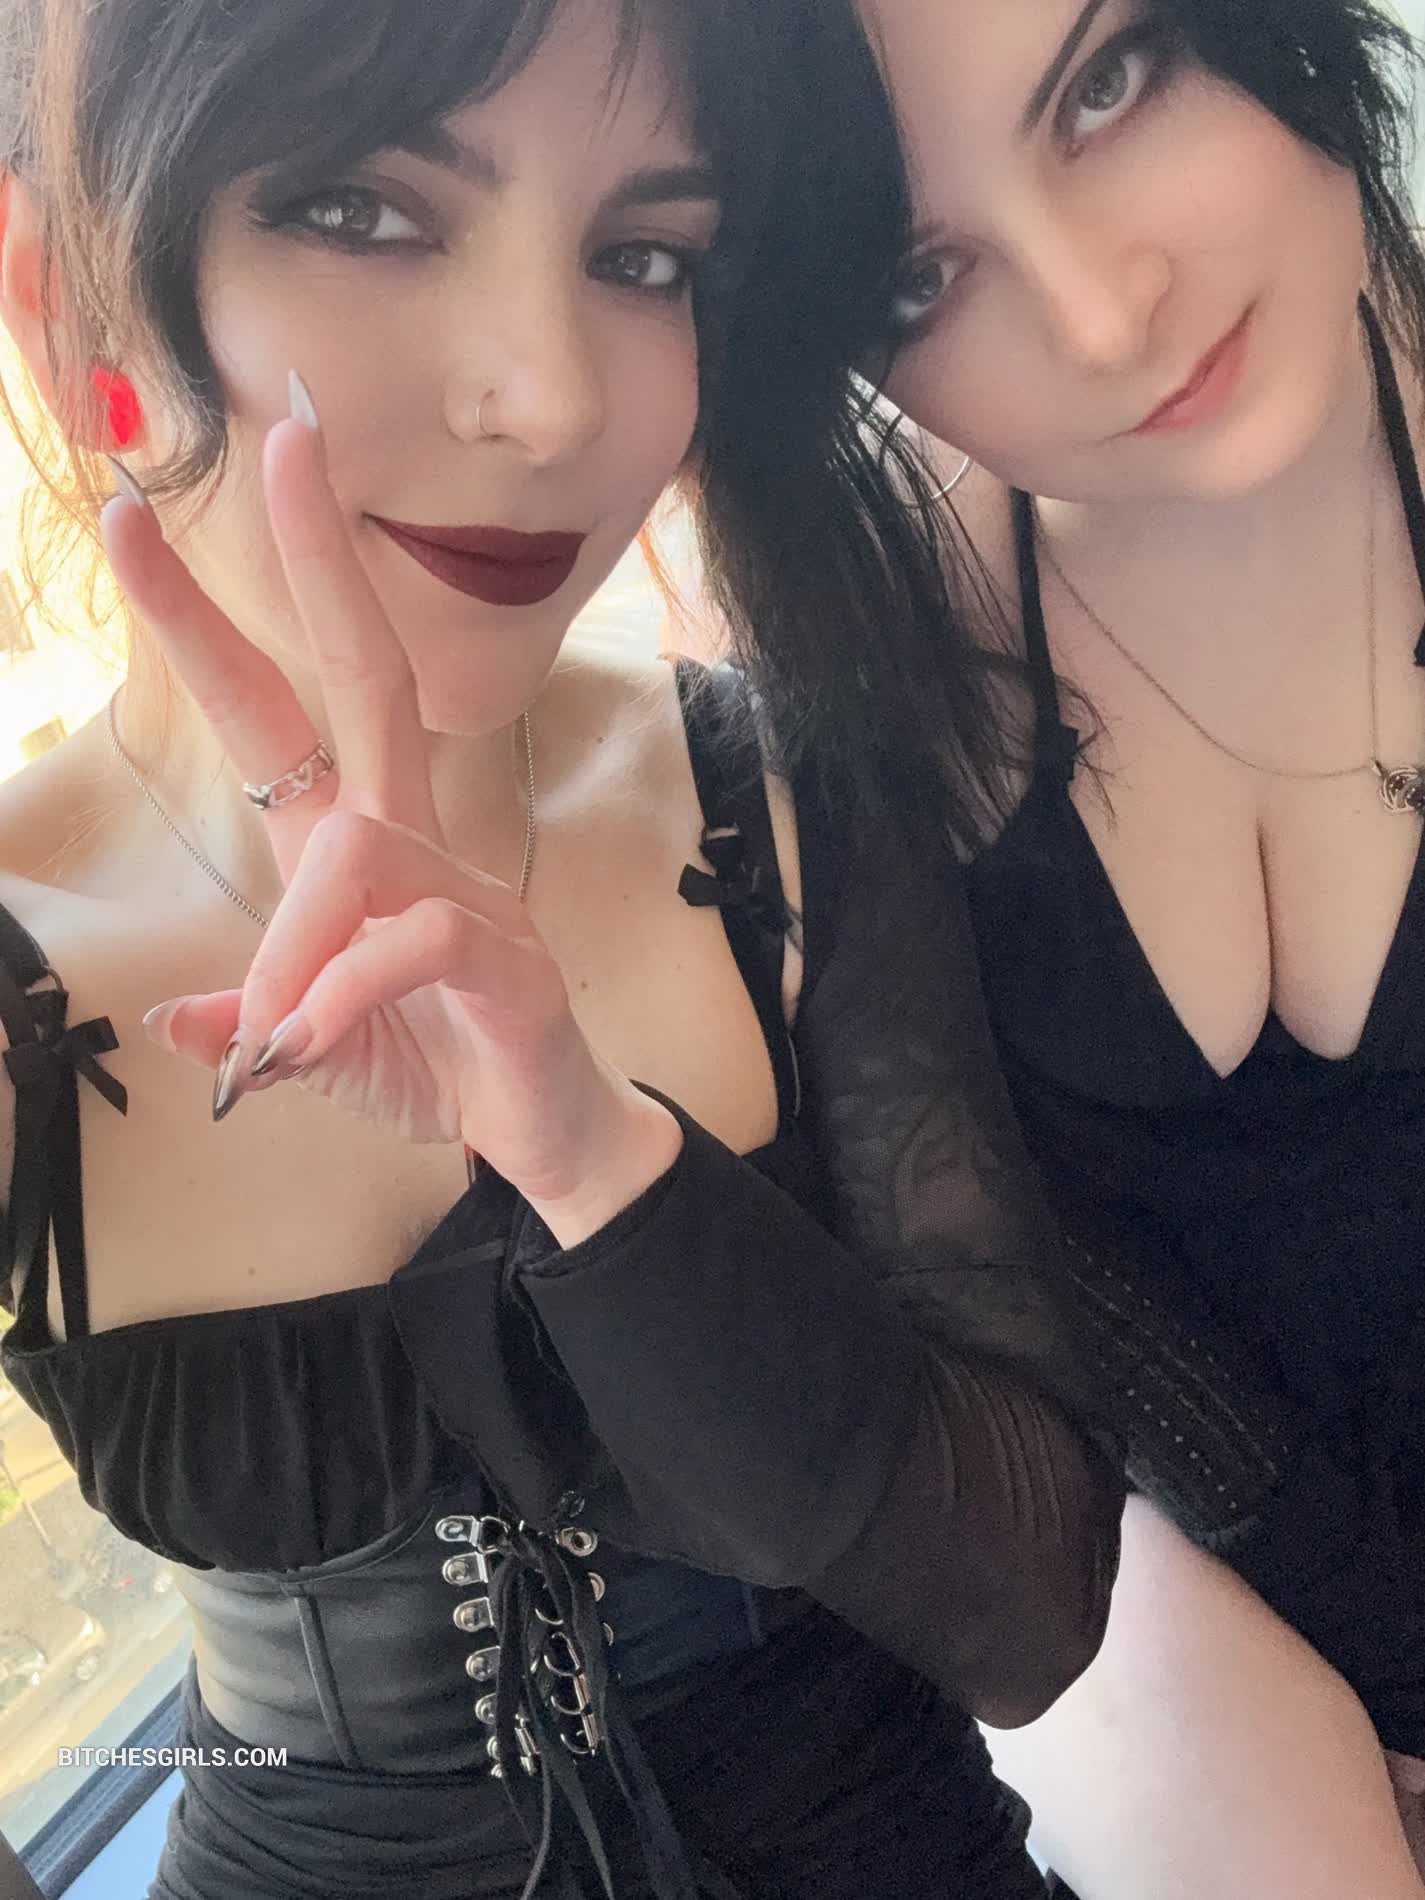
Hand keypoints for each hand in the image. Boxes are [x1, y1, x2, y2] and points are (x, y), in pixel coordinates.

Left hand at [106, 374, 680, 1243]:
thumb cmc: (435, 1068)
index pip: (277, 712)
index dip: (205, 623)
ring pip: (360, 851)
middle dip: (322, 562)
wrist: (545, 1139)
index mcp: (353, 846)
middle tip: (285, 444)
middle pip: (369, 674)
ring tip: (270, 1042)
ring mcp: (469, 890)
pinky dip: (343, 993)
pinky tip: (309, 1047)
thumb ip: (249, 1025)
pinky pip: (414, 938)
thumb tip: (169, 1019)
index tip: (132, 526)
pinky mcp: (508, 956)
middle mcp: (412, 843)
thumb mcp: (312, 1055)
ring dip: (293, 948)